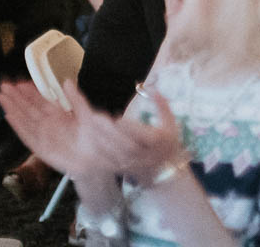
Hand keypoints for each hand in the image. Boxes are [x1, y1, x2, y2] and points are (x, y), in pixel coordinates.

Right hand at [0, 80, 108, 180]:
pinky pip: (26, 135)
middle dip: (17, 97)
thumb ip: (76, 98)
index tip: (21, 82)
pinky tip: (9, 116)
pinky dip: (18, 125)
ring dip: (13, 108)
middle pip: (29, 108)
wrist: (92, 161)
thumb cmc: (92, 138)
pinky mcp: (39, 147)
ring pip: (25, 119)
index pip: (41, 100)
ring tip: (3, 97)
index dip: (31, 91)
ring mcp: (43, 135)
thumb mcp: (86, 114)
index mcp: (59, 115)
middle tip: (5, 85)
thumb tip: (67, 81)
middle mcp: (49, 124)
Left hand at [67, 81, 184, 186]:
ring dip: (101, 142)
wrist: (164, 170)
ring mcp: (133, 164)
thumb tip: (151, 88)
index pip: (144, 136)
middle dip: (110, 133)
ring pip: (115, 156)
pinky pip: (109, 164)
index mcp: (158, 142)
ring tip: (89, 127)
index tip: (117, 118)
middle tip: (95, 118)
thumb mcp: (170, 122)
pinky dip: (99, 154)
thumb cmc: (167, 142)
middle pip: (126, 146)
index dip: (130, 128)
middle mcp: (146, 155)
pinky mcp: (123, 170)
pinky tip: (90, 142)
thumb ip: (161, 104)